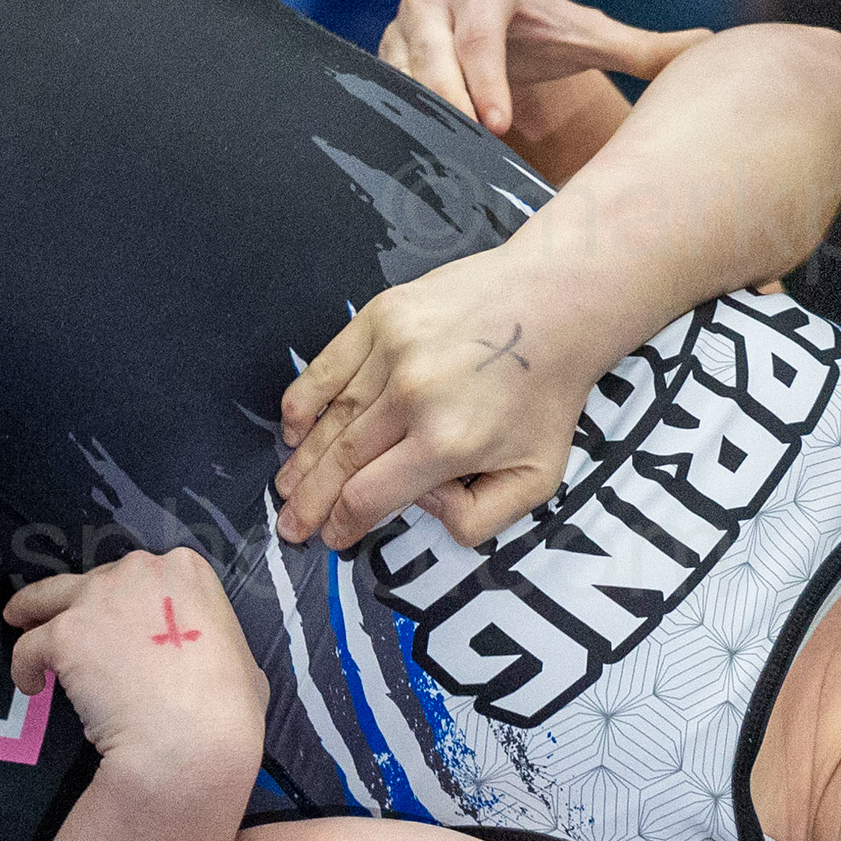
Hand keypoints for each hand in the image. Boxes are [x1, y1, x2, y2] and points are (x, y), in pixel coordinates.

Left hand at [7, 549, 266, 795]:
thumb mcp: (242, 664)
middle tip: (73, 633)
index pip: (143, 575)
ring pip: (47, 598)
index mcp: (186, 571)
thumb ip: (216, 647)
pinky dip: (24, 665)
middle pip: (93, 582)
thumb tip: (212, 665)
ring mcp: (98, 598)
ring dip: (32, 613)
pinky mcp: (66, 634)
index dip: (127, 601)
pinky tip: (33, 685)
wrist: (192, 740)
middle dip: (84, 607)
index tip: (120, 626)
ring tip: (20, 628)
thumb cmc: (228, 710)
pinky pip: (30, 645)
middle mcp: (138, 570)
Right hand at [275, 248, 600, 553]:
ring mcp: (391, 351)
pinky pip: (326, 367)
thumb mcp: (538, 478)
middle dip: (309, 501)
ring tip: (285, 486)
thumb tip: (422, 507)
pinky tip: (291, 427)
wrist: (556, 302)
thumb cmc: (547, 391)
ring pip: (330, 418)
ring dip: (301, 458)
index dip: (342, 524)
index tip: (331, 538)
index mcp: (447, 443)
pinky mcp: (382, 316)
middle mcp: (411, 398)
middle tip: (289, 525)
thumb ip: (480, 518)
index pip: (369, 496)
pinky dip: (302, 400)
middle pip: (340, 462)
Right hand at [377, 0, 705, 149]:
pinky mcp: (383, 61)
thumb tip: (711, 44)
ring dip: (414, 110)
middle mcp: (436, 4)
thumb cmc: (551, 43)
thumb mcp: (593, 42)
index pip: (479, 33)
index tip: (499, 125)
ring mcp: (401, 31)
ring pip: (396, 71)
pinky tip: (411, 154)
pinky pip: (379, 92)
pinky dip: (394, 120)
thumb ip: (645, 49)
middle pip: (428, 48)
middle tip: (466, 139)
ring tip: (434, 153)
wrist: (502, 43)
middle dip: (443, 94)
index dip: (485, 78)